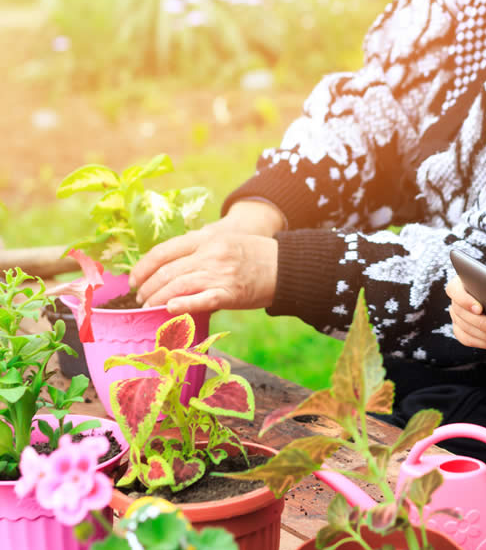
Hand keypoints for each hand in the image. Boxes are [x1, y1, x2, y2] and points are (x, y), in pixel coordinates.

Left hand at [129, 227, 277, 315]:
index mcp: (206, 239)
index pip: (163, 251)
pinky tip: (170, 309)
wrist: (288, 266)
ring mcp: (220, 273)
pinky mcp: (230, 293)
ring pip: (177, 286)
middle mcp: (210, 254)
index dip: (143, 267)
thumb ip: (199, 251)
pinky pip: (200, 300)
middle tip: (141, 299)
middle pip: (166, 272)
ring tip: (149, 308)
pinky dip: (182, 305)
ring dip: (157, 299)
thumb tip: (170, 268)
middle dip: (147, 288)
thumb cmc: (255, 255)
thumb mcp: (225, 242)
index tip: (134, 280)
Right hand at [446, 274, 485, 351]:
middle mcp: (456, 300)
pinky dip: (485, 343)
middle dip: (482, 324)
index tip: (480, 309)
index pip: (454, 290)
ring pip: (466, 329)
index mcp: (463, 282)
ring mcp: (456, 316)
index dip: (465, 300)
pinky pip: (467, 340)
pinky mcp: (461, 331)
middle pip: (461, 313)